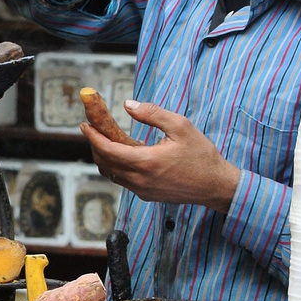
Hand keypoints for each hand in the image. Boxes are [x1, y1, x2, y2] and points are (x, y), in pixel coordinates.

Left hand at [80, 99, 239, 213]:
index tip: (84, 124)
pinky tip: (124, 153)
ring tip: (105, 139)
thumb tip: (128, 105)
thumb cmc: (201, 155)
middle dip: (95, 145)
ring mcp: (142, 191)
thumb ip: (152, 113)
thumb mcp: (180, 126)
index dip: (93, 136)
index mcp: (146, 162)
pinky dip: (117, 166)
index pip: (107, 150)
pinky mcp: (147, 196)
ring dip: (105, 157)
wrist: (216, 186)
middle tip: (94, 128)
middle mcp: (140, 180)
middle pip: (105, 163)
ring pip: (112, 174)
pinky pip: (123, 180)